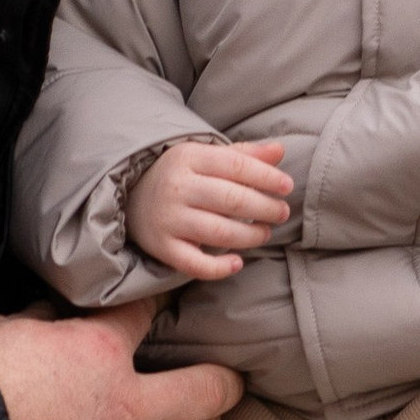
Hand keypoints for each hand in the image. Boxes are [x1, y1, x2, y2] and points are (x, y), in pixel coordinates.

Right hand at [0, 302, 242, 419]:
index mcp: (98, 351)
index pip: (146, 317)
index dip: (158, 307)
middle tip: (227, 378)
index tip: (165, 306)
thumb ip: (40, 323)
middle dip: (223, 380)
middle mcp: (126, 405)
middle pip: (206, 389)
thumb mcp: (0, 329)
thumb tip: (52, 318)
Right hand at [128, 137, 295, 282]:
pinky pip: (194, 264)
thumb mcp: (207, 156)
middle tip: (281, 213)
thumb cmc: (182, 175)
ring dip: (250, 236)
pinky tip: (238, 262)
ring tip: (264, 232)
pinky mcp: (163, 247)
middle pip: (232, 200)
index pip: (236, 166)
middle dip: (265, 207)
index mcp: (189, 158)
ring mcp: (169, 219)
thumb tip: (279, 150)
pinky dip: (219, 268)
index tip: (287, 187)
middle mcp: (177, 188)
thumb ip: (244, 155)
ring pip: (219, 232)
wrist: (132, 197)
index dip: (266, 177)